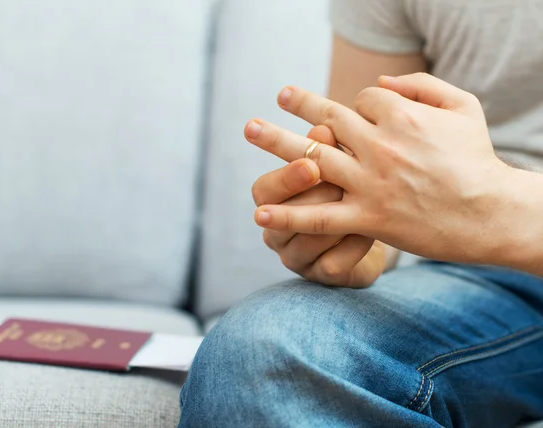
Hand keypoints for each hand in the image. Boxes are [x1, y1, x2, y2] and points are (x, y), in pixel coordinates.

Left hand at [247, 73, 511, 263]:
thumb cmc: (478, 159)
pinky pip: (320, 217)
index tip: (360, 118)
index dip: (357, 106)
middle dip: (300, 104)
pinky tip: (259, 212)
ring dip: (276, 143)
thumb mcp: (463, 106)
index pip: (361, 100)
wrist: (492, 213)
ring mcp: (370, 183)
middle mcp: (380, 146)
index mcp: (401, 117)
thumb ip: (421, 85)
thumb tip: (379, 81)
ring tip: (249, 129)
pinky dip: (288, 214)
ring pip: (312, 158)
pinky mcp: (368, 218)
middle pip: (327, 117)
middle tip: (277, 97)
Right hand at [250, 124, 384, 286]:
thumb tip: (323, 128)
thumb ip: (325, 150)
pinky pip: (333, 265)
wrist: (376, 229)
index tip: (311, 164)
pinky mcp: (323, 277)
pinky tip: (373, 234)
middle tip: (340, 184)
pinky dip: (353, 247)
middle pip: (282, 219)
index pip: (264, 191)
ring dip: (336, 222)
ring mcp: (298, 258)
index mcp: (272, 202)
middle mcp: (277, 232)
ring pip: (308, 242)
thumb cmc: (349, 186)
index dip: (286, 178)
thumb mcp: (336, 165)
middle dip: (314, 199)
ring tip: (363, 205)